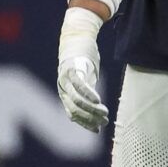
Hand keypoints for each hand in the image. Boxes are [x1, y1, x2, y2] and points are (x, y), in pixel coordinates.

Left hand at [56, 7, 107, 130]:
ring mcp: (66, 79)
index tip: (98, 129)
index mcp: (65, 93)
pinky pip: (80, 86)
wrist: (76, 37)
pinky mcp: (73, 69)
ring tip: (105, 113)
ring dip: (92, 110)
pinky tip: (98, 101)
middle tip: (105, 121)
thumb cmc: (82, 60)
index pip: (72, 115)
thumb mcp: (84, 79)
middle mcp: (63, 88)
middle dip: (90, 119)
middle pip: (75, 110)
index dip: (85, 124)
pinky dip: (89, 95)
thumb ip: (86, 92)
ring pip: (77, 101)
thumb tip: (97, 107)